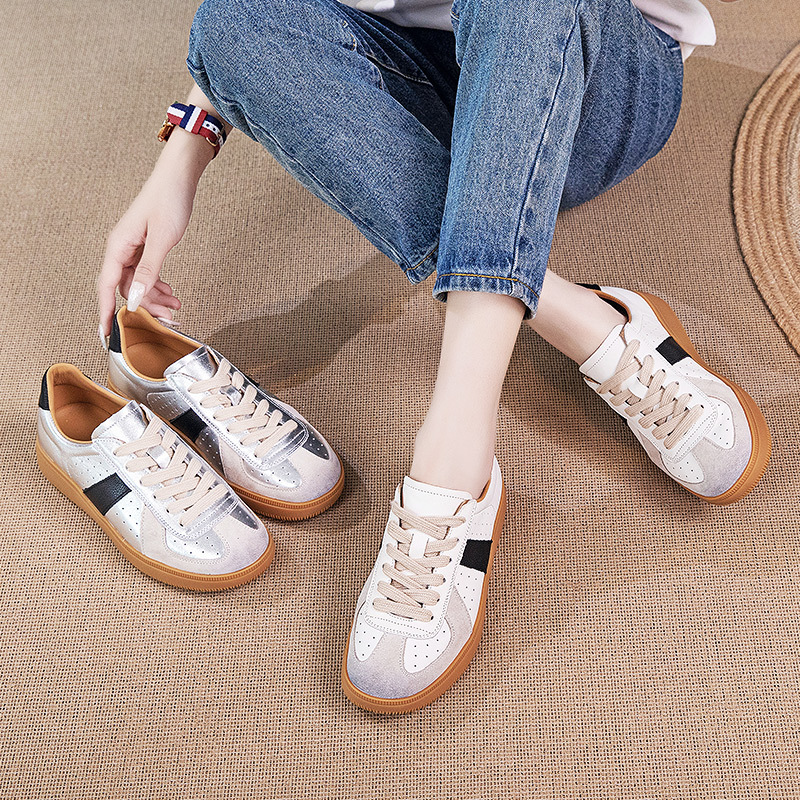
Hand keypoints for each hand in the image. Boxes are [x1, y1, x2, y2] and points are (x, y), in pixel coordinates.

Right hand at [96, 129, 213, 341]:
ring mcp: (133, 248)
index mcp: (118, 246)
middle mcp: (121, 249)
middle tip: (167, 319)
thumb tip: (133, 298)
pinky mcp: (145, 247)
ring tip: (177, 306)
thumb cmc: (169, 201)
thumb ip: (148, 271)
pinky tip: (173, 293)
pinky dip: (159, 285)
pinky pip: (147, 274)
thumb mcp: (162, 240)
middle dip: (144, 306)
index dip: (105, 312)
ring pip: (138, 283)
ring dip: (155, 297)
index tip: (106, 335)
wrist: (179, 178)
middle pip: (125, 288)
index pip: (106, 286)